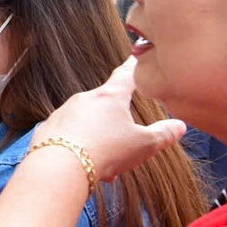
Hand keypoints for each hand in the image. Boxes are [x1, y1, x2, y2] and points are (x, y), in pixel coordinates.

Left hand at [31, 58, 185, 183]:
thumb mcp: (143, 145)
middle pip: (105, 107)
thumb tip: (180, 126)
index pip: (126, 75)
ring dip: (98, 142)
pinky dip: (77, 149)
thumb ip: (163, 134)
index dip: (133, 67)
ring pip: (86, 125)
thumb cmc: (105, 152)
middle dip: (116, 128)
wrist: (59, 169)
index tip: (135, 57)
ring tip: (105, 169)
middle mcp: (84, 99)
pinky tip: (82, 168)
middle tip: (124, 152)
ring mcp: (62, 113)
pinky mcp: (46, 130)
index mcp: (109, 97)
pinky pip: (67, 136)